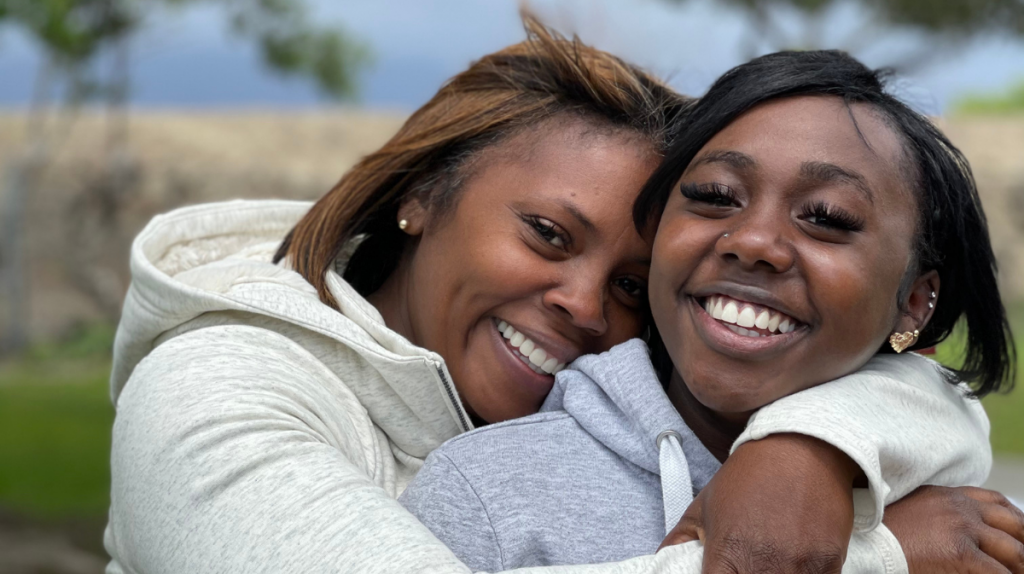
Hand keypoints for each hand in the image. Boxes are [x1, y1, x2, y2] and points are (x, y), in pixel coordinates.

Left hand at [660, 433, 859, 572]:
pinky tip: (792, 564)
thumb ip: (679, 542)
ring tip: (766, 562)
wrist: (799, 447)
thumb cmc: (747, 477)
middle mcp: (764, 565)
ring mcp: (799, 566)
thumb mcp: (702, 506)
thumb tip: (661, 564)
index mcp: (728, 553)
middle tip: (743, 565)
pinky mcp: (829, 564)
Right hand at [885, 485, 1023, 572]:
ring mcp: (962, 529)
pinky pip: (999, 572)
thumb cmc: (878, 534)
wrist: (861, 544)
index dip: (1017, 521)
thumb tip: (956, 532)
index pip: (997, 502)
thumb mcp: (911, 512)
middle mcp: (959, 507)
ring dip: (1021, 566)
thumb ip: (936, 514)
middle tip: (1023, 563)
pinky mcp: (960, 554)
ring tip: (1019, 573)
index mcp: (947, 495)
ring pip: (1015, 551)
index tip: (1020, 535)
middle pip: (1014, 524)